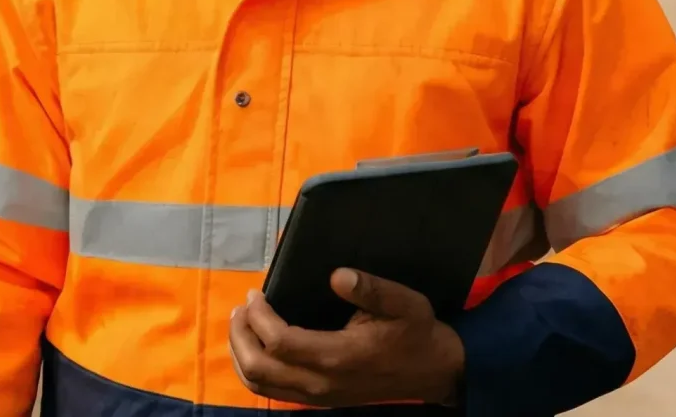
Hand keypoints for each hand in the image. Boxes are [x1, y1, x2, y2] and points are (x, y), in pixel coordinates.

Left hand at [227, 269, 464, 406]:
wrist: (434, 372)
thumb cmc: (417, 333)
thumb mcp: (405, 303)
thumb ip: (372, 289)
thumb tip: (338, 276)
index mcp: (338, 356)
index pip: (279, 341)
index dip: (259, 317)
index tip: (256, 293)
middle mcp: (322, 382)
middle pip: (259, 367)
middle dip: (241, 334)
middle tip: (242, 306)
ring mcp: (318, 396)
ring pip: (259, 384)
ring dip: (241, 353)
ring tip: (243, 323)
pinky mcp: (318, 400)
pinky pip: (272, 391)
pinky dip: (253, 370)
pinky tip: (256, 345)